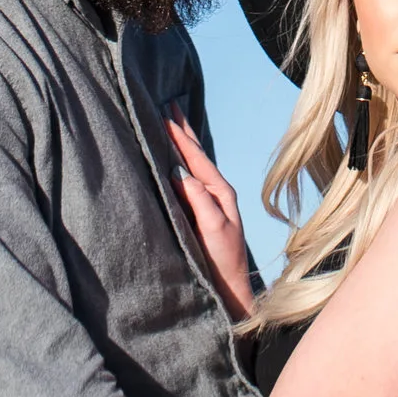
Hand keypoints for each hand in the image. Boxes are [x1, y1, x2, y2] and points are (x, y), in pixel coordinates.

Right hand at [166, 114, 254, 321]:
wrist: (230, 291)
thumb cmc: (222, 262)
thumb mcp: (213, 229)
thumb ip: (199, 199)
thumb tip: (179, 172)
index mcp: (220, 193)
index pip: (196, 157)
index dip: (180, 135)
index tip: (167, 112)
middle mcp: (216, 194)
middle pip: (196, 155)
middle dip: (182, 131)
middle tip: (170, 105)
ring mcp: (210, 204)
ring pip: (193, 166)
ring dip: (182, 146)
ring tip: (171, 126)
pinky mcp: (202, 216)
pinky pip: (189, 181)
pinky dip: (181, 166)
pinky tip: (174, 163)